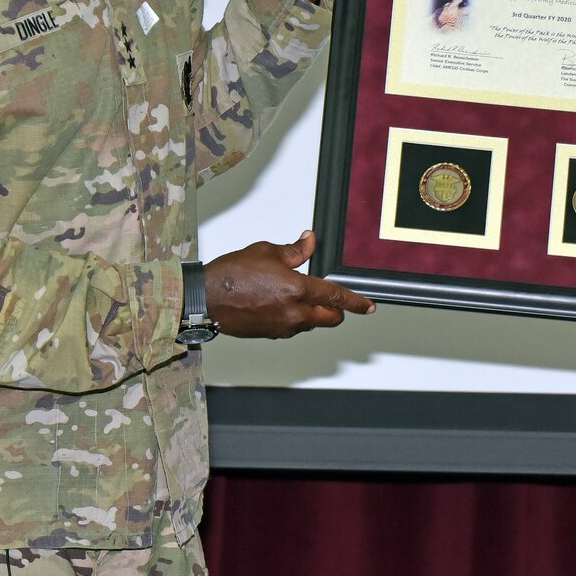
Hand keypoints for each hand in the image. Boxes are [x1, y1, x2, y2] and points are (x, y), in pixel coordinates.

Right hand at [204, 230, 373, 338]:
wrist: (207, 297)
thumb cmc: (232, 274)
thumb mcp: (267, 252)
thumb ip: (295, 250)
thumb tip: (310, 241)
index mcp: (296, 289)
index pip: (336, 297)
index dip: (356, 303)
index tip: (368, 306)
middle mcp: (294, 312)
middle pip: (330, 318)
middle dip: (337, 310)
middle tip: (333, 300)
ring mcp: (283, 327)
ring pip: (312, 324)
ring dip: (314, 313)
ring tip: (295, 295)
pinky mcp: (271, 334)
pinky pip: (294, 328)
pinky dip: (296, 318)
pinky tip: (281, 305)